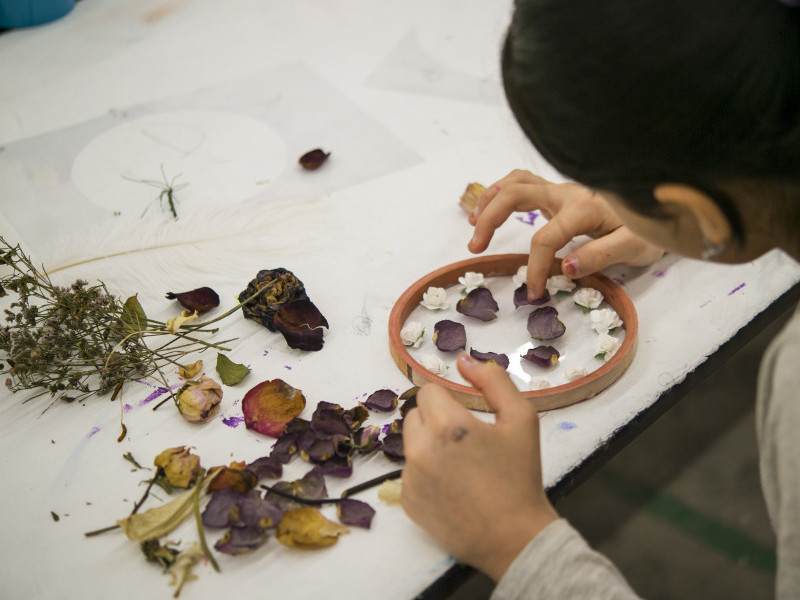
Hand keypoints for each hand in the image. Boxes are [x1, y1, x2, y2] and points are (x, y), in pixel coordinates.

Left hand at [401, 354, 557, 581]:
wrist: (514, 538)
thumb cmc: (520, 477)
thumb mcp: (522, 419)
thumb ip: (493, 381)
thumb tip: (463, 360)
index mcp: (446, 425)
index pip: (428, 392)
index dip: (450, 401)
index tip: (468, 418)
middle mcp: (420, 449)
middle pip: (415, 416)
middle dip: (436, 421)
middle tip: (466, 442)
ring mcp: (410, 478)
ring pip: (411, 445)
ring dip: (429, 447)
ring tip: (462, 467)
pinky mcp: (408, 502)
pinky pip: (410, 474)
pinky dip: (426, 475)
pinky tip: (453, 488)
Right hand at [468, 170, 663, 298]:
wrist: (664, 204)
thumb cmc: (652, 228)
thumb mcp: (636, 246)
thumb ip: (601, 255)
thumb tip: (566, 267)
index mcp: (585, 207)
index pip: (546, 237)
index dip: (536, 268)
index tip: (534, 293)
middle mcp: (568, 192)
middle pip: (516, 193)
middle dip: (490, 218)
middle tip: (475, 246)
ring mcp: (561, 190)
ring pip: (515, 181)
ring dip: (489, 199)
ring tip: (473, 223)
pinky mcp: (559, 194)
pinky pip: (522, 183)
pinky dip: (500, 192)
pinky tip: (490, 209)